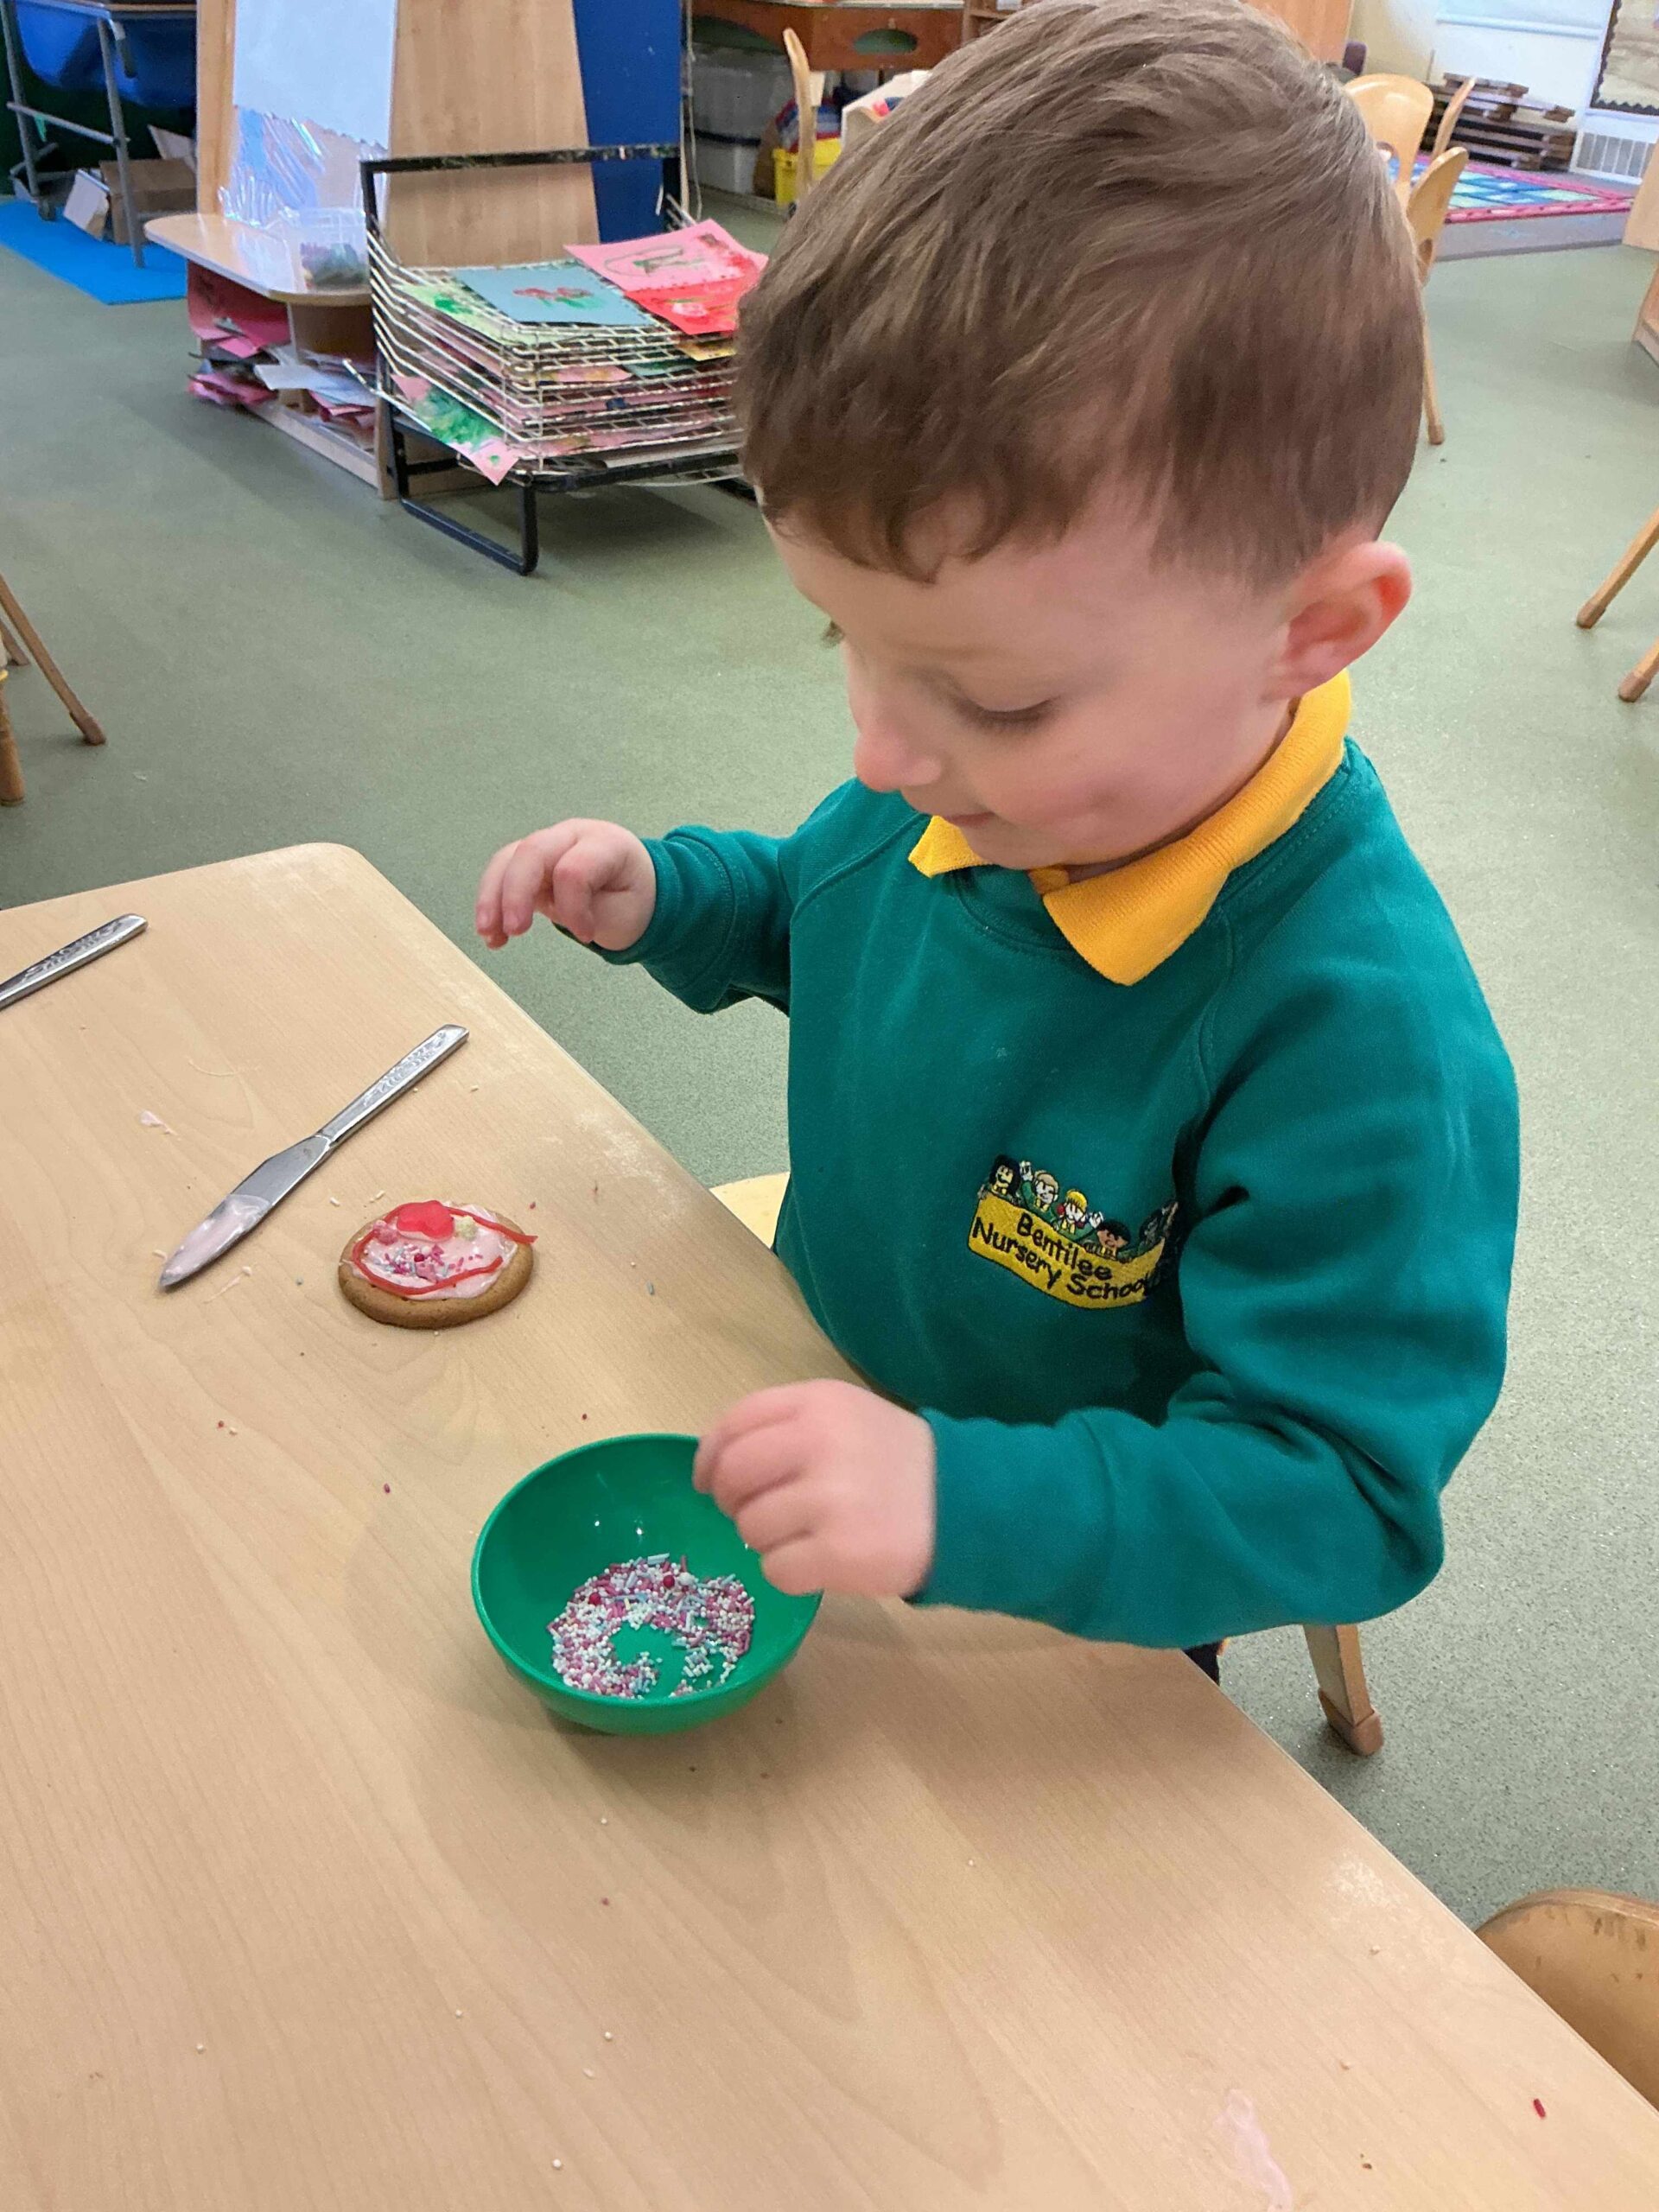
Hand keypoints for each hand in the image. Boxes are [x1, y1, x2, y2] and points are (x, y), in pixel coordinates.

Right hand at [475, 821, 655, 951]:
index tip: (586, 937)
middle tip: (514, 932)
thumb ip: (590, 908)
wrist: (633, 889)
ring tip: (489, 936)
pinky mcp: (530, 863)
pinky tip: (492, 936)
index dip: (574, 907)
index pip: (575, 869)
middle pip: (532, 852)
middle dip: (516, 893)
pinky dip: (492, 904)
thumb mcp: (625, 910)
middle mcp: (572, 835)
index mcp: (604, 843)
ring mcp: (548, 845)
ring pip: (507, 860)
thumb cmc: (631, 899)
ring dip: (492, 899)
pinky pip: (502, 874)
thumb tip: (553, 909)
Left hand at [694, 1380, 935, 1598]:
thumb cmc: (894, 1461)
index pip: (734, 1423)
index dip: (708, 1456)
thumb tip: (713, 1465)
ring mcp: (830, 1500)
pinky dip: (786, 1572)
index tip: (707, 1480)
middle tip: (750, 1514)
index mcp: (818, 1404)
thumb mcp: (845, 1416)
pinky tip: (814, 1561)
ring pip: (750, 1527)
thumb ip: (783, 1425)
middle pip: (732, 1476)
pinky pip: (775, 1570)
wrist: (966, 1504)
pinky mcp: (840, 1553)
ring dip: (763, 1540)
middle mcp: (820, 1444)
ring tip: (799, 1537)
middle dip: (728, 1501)